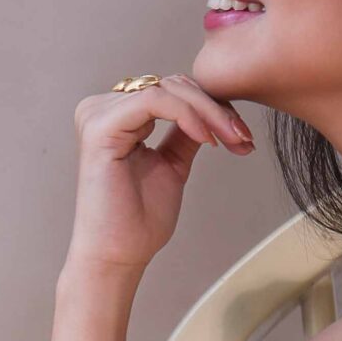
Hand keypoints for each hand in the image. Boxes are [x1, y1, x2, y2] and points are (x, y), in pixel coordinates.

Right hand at [64, 74, 253, 273]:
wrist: (119, 255)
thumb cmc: (138, 221)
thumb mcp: (172, 166)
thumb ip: (184, 134)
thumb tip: (212, 112)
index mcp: (116, 115)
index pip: (171, 91)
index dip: (212, 107)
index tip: (242, 136)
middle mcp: (103, 108)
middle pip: (172, 85)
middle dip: (216, 109)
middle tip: (243, 138)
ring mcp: (98, 114)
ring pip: (167, 89)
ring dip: (208, 112)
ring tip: (232, 140)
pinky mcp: (100, 127)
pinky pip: (154, 100)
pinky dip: (188, 115)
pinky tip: (207, 139)